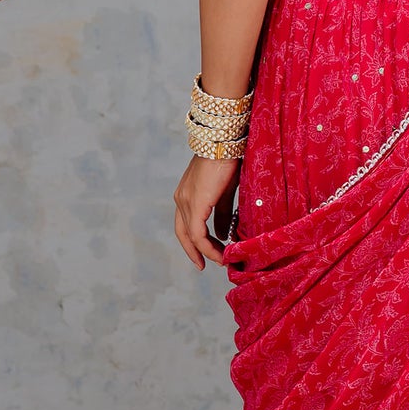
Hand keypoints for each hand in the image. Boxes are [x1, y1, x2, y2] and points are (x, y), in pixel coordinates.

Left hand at [174, 154, 240, 269]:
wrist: (225, 144)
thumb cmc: (228, 162)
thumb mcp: (224, 192)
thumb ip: (221, 213)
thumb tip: (224, 233)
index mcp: (185, 195)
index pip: (185, 225)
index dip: (194, 242)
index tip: (209, 254)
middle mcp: (180, 199)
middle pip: (183, 234)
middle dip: (195, 252)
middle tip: (207, 265)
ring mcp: (185, 202)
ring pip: (192, 236)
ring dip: (207, 251)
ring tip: (222, 260)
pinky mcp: (194, 205)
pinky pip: (198, 234)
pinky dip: (208, 246)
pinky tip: (221, 253)